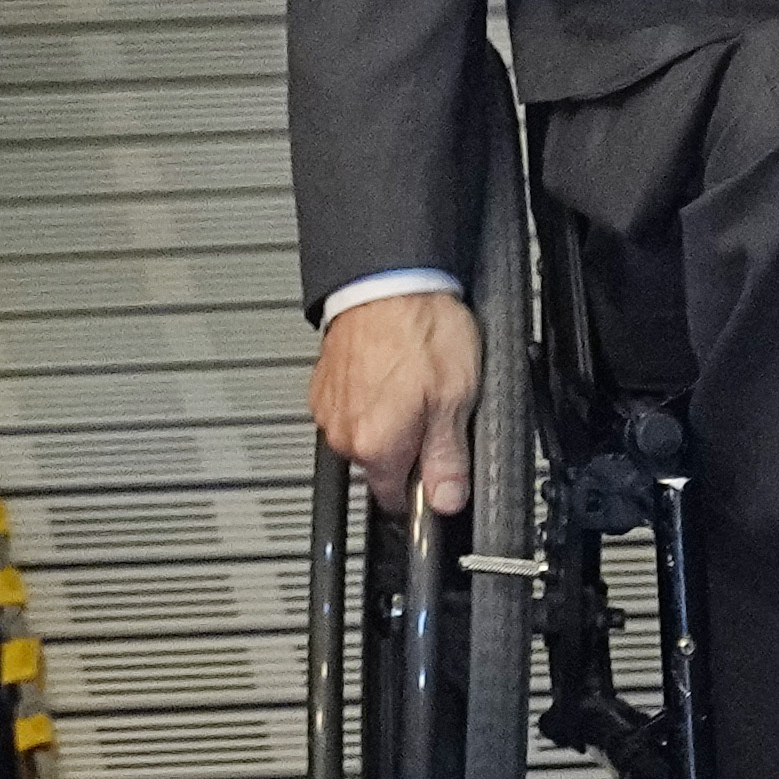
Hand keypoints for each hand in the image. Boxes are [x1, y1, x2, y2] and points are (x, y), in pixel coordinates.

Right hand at [312, 291, 485, 518]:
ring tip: (411, 383)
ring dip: (386, 421)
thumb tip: (447, 499)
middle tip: (434, 411)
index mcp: (375, 446)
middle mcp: (343, 434)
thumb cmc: (419, 328)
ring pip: (363, 436)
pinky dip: (368, 397)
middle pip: (379, 466)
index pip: (398, 501)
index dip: (425, 485)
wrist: (385, 278)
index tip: (440, 465)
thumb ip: (448, 458)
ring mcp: (329, 408)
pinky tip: (389, 371)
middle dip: (407, 448)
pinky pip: (349, 408)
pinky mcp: (322, 383)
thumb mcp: (455, 398)